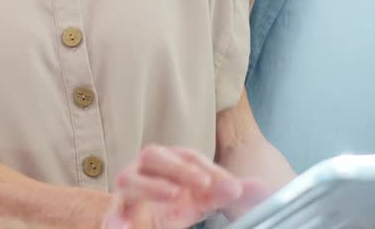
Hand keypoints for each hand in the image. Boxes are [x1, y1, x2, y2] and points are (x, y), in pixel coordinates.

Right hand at [100, 146, 254, 228]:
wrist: (140, 220)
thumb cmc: (173, 201)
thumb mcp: (203, 197)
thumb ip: (226, 191)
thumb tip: (262, 187)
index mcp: (168, 162)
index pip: (188, 157)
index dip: (209, 169)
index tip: (230, 186)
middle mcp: (145, 170)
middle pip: (153, 154)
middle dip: (179, 168)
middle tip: (204, 185)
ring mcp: (128, 192)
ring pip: (130, 179)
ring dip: (152, 187)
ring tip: (174, 196)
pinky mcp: (117, 215)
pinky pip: (112, 214)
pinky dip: (115, 220)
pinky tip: (124, 228)